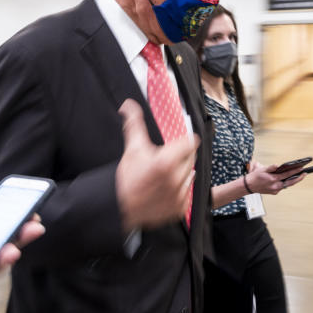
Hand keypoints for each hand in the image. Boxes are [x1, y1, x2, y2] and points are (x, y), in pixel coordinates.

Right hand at [116, 99, 198, 230]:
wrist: (120, 207)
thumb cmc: (126, 178)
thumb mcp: (132, 148)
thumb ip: (134, 124)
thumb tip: (129, 105)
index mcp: (166, 162)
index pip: (191, 143)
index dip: (186, 140)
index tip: (182, 141)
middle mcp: (175, 179)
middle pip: (192, 158)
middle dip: (182, 156)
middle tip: (169, 158)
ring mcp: (179, 194)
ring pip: (191, 175)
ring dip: (182, 172)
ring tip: (166, 173)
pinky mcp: (180, 207)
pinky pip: (188, 192)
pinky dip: (181, 188)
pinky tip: (167, 186)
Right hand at [245, 160, 304, 194]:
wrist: (249, 186)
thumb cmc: (255, 176)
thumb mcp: (262, 169)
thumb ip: (271, 167)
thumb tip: (277, 165)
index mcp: (273, 179)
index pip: (286, 175)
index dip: (295, 171)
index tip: (301, 168)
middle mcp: (275, 186)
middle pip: (290, 182)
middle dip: (299, 178)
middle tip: (305, 173)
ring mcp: (275, 190)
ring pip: (287, 185)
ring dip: (293, 180)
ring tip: (300, 175)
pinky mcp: (274, 192)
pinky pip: (282, 186)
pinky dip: (286, 182)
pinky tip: (289, 178)